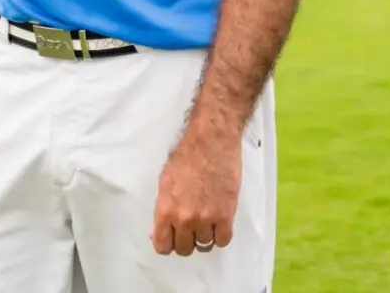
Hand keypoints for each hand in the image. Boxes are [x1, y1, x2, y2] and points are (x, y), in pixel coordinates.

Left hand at [151, 128, 241, 256]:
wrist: (212, 140)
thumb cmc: (186, 155)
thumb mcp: (165, 182)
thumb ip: (164, 208)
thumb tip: (163, 228)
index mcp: (165, 210)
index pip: (163, 246)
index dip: (168, 243)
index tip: (173, 236)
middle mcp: (184, 218)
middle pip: (184, 249)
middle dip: (186, 240)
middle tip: (191, 227)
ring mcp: (206, 218)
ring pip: (205, 245)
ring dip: (205, 235)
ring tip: (207, 220)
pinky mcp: (226, 214)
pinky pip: (223, 239)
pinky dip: (221, 234)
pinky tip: (219, 223)